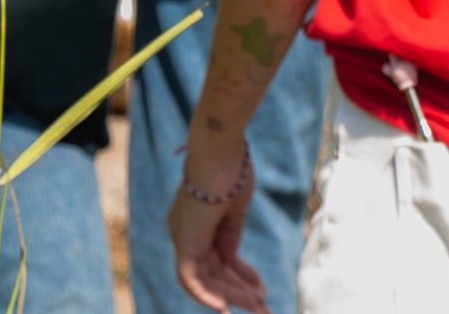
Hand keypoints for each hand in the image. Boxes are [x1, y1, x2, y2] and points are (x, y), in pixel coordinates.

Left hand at [170, 152, 263, 312]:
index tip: (260, 287)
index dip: (240, 275)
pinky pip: (190, 279)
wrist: (221, 150)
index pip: (218, 258)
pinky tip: (225, 307)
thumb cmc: (231, 169)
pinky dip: (206, 295)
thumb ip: (231, 235)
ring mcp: (184, 237)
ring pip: (208, 279)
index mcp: (197, 221)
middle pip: (214, 272)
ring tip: (260, 308)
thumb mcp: (234, 209)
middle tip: (264, 308)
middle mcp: (187, 232)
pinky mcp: (184, 242)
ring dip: (234, 295)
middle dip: (241, 291)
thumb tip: (232, 261)